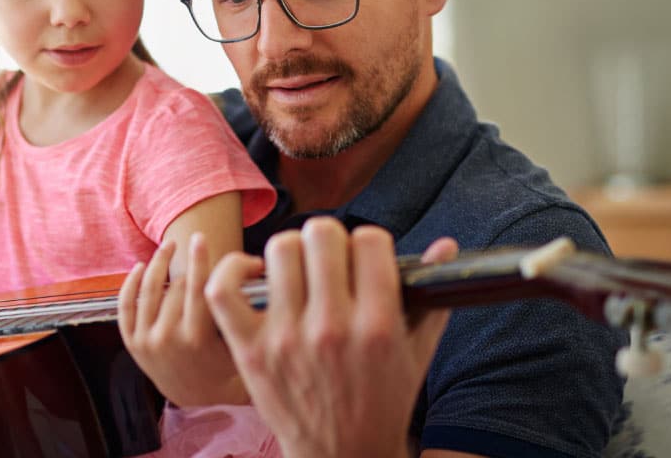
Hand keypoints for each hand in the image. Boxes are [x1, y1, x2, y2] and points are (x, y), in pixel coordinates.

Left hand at [118, 234, 247, 406]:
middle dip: (188, 266)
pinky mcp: (132, 343)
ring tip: (167, 247)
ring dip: (157, 263)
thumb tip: (254, 264)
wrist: (195, 397)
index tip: (200, 238)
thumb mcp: (236, 342)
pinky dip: (131, 283)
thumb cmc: (224, 365)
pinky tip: (141, 266)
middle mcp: (168, 340)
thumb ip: (240, 307)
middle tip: (196, 247)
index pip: (197, 290)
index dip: (199, 261)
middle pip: (177, 287)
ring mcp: (146, 341)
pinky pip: (126, 305)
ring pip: (149, 290)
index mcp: (196, 339)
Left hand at [205, 217, 457, 457]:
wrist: (342, 455)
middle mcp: (332, 328)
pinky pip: (223, 289)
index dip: (368, 242)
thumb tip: (446, 245)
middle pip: (321, 235)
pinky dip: (232, 269)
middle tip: (329, 259)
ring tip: (297, 268)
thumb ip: (430, 298)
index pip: (369, 240)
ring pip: (279, 250)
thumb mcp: (416, 353)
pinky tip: (255, 273)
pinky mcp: (250, 350)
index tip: (363, 258)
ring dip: (291, 251)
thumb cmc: (383, 401)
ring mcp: (287, 338)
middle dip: (329, 240)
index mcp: (379, 326)